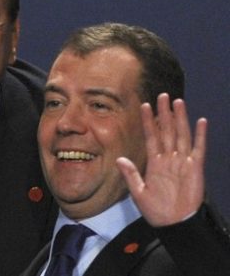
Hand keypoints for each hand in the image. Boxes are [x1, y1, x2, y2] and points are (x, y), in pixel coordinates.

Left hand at [117, 93, 206, 226]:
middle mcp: (168, 158)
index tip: (144, 105)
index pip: (150, 136)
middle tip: (162, 96)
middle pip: (166, 131)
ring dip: (180, 118)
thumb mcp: (139, 192)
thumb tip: (119, 159)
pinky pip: (198, 149)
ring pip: (181, 135)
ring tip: (178, 102)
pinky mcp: (196, 168)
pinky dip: (200, 135)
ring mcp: (183, 162)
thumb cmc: (156, 210)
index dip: (147, 121)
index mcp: (154, 162)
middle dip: (164, 113)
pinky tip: (200, 121)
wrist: (174, 223)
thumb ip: (131, 175)